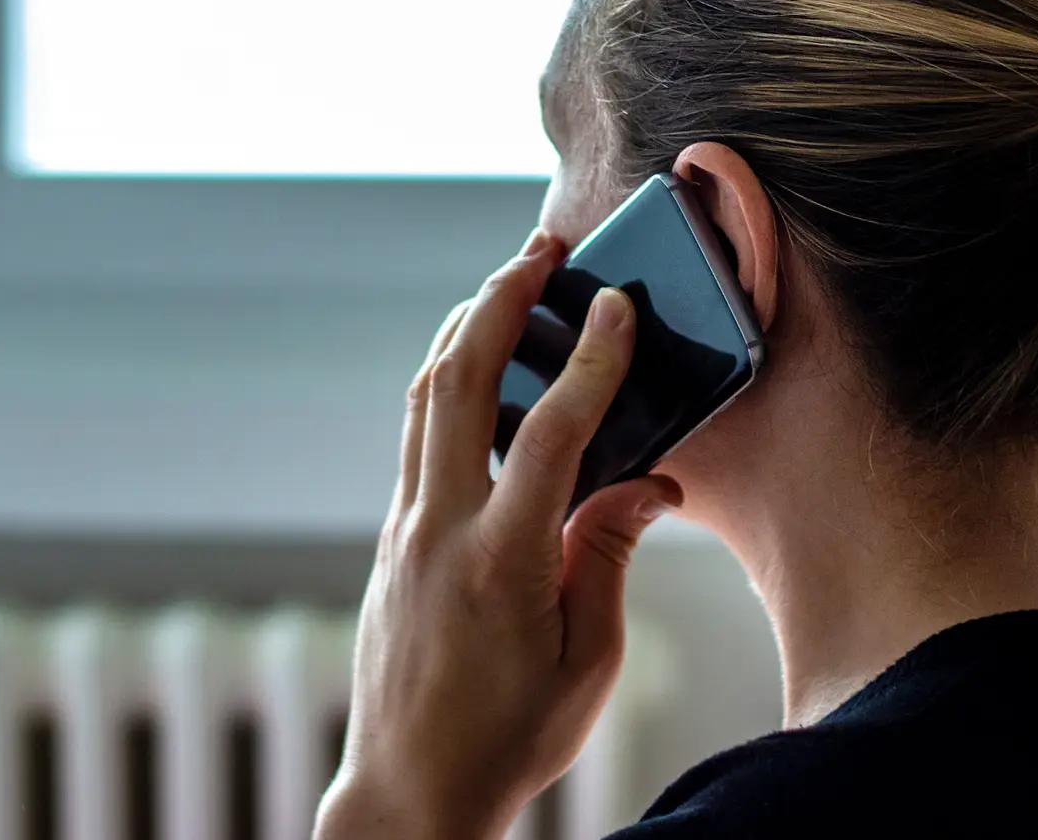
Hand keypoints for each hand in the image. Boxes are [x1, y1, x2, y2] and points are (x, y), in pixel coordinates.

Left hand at [315, 230, 682, 839]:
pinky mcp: (392, 543)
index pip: (551, 432)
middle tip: (537, 252)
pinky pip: (415, 439)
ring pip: (422, 401)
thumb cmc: (510, 737)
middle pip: (457, 383)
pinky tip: (476, 371)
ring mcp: (405, 533)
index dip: (592, 361)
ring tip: (504, 287)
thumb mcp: (588, 660)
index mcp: (502, 562)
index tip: (618, 306)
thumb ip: (610, 557)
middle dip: (498, 303)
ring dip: (463, 332)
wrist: (410, 792)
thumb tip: (646, 484)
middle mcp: (439, 532)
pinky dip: (445, 385)